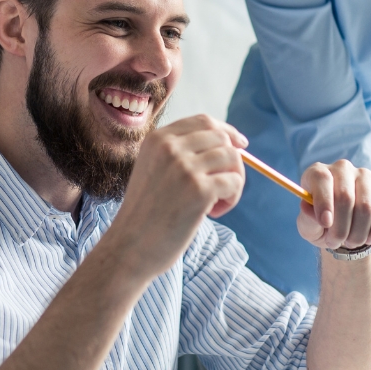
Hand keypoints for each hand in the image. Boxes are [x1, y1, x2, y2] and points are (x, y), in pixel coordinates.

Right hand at [102, 115, 246, 281]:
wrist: (129, 248)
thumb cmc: (145, 215)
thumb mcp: (154, 170)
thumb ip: (182, 154)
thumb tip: (231, 145)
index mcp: (157, 139)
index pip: (203, 121)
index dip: (227, 131)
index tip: (241, 145)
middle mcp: (170, 147)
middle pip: (222, 138)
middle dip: (232, 162)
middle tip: (223, 188)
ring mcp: (185, 167)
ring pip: (232, 158)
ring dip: (233, 181)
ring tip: (216, 203)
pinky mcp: (200, 190)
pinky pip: (235, 182)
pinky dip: (232, 198)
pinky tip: (214, 213)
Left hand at [296, 160, 370, 251]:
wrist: (345, 228)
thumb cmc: (322, 224)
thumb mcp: (308, 226)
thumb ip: (308, 219)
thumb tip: (312, 212)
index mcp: (318, 173)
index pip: (322, 179)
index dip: (324, 202)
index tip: (325, 223)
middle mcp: (342, 168)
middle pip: (345, 196)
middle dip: (340, 228)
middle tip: (335, 243)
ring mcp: (366, 175)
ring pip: (366, 207)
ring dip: (357, 234)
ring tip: (349, 242)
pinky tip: (368, 238)